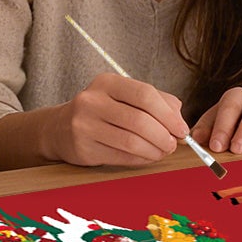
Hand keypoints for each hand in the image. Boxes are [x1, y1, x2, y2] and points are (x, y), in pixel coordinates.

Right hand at [45, 73, 188, 166]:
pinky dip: (141, 159)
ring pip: (131, 142)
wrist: (59, 128)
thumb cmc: (102, 111)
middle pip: (140, 120)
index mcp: (107, 82)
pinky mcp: (83, 148)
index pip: (145, 94)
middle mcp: (92, 101)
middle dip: (163, 135)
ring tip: (162, 152)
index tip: (182, 129)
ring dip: (154, 150)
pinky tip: (147, 157)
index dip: (168, 114)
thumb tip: (180, 120)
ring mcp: (84, 125)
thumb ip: (156, 101)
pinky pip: (121, 157)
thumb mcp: (124, 96)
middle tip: (173, 144)